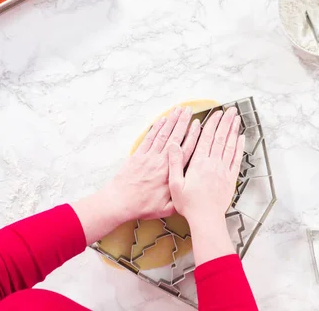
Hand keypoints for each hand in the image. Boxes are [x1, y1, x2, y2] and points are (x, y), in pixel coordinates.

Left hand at [107, 106, 201, 220]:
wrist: (120, 202)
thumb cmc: (142, 206)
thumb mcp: (166, 208)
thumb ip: (180, 199)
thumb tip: (191, 194)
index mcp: (171, 173)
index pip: (186, 150)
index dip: (193, 136)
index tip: (198, 125)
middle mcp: (161, 162)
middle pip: (175, 137)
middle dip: (183, 122)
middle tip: (189, 110)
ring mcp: (149, 157)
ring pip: (163, 135)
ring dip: (171, 121)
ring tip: (178, 110)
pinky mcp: (138, 155)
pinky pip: (149, 138)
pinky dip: (156, 128)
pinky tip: (162, 120)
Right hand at [168, 107, 244, 223]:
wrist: (206, 219)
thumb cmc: (189, 204)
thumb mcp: (175, 184)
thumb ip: (174, 163)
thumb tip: (173, 144)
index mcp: (198, 163)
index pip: (206, 138)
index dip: (212, 124)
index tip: (216, 113)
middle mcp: (213, 163)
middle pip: (220, 138)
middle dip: (225, 122)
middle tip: (230, 109)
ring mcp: (223, 170)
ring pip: (230, 145)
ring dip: (233, 130)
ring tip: (237, 118)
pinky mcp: (230, 178)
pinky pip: (236, 159)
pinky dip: (239, 147)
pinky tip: (241, 137)